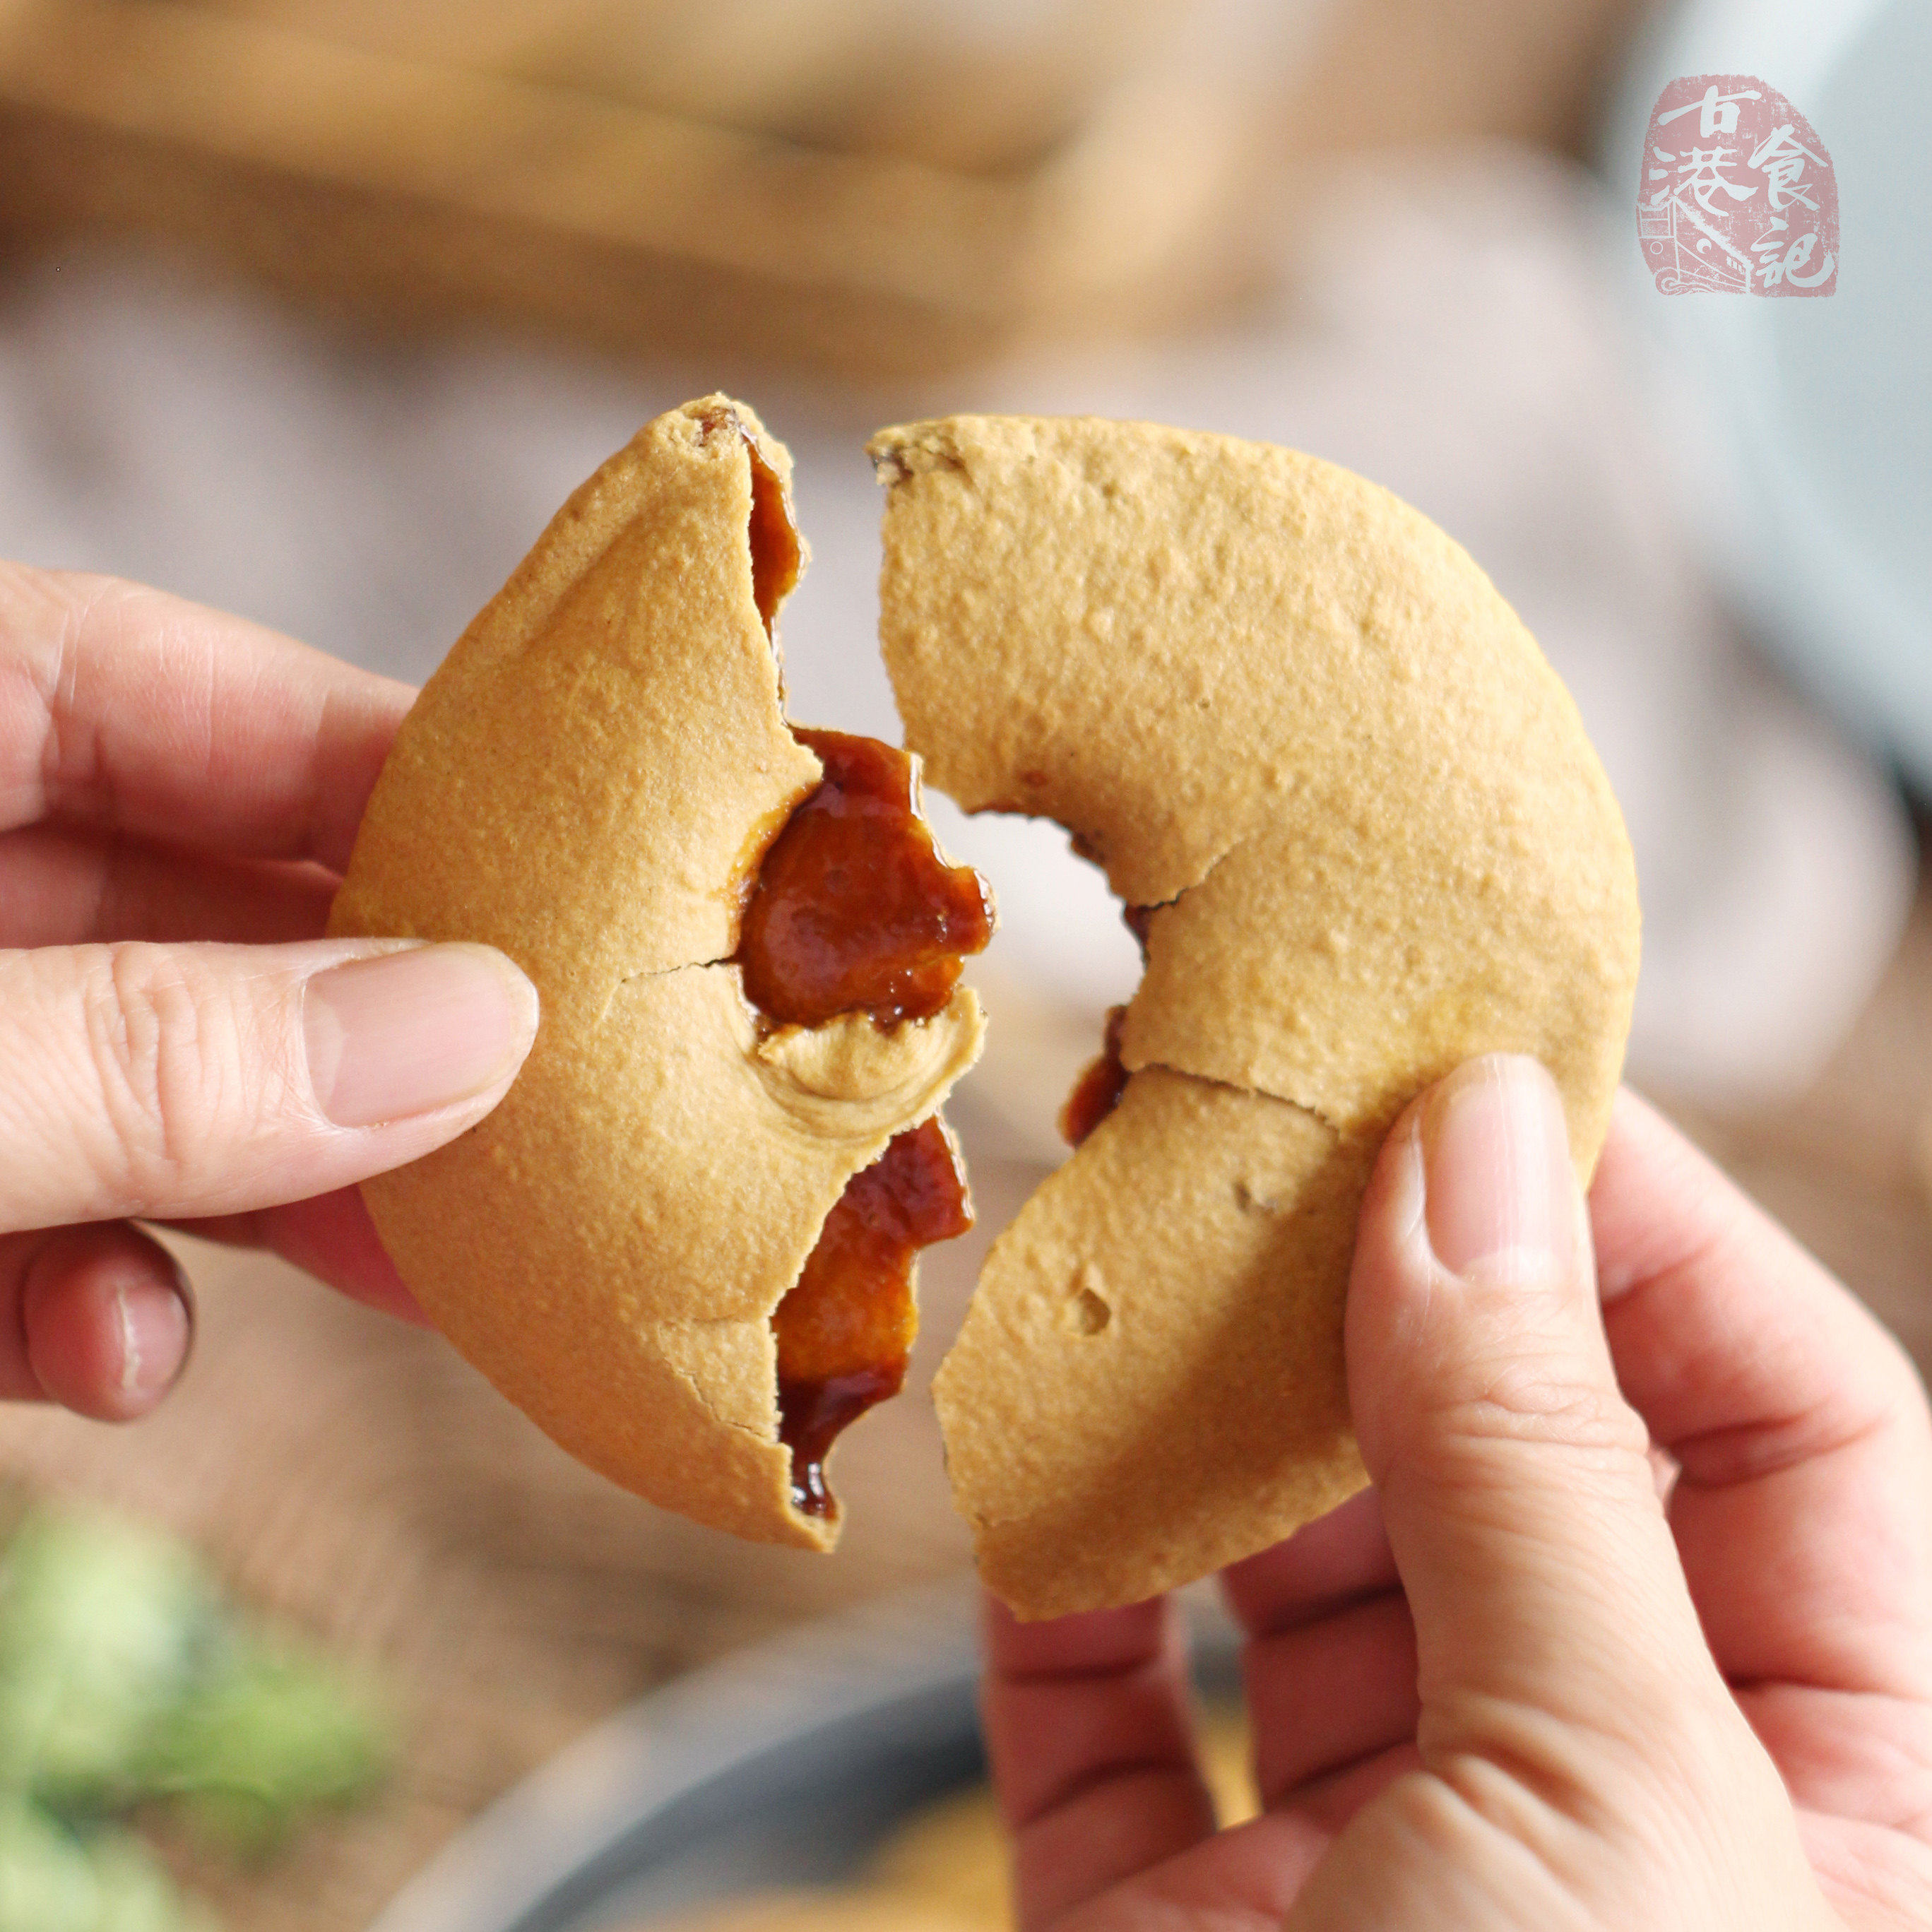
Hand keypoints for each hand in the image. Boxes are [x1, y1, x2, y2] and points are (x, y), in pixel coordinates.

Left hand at [1, 564, 536, 1419]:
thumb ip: (142, 1058)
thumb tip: (469, 1034)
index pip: (172, 688)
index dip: (384, 769)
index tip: (575, 873)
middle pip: (190, 911)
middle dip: (366, 1035)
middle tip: (552, 1117)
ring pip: (135, 1081)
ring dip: (266, 1188)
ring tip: (416, 1268)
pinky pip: (20, 1219)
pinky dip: (88, 1296)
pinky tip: (125, 1359)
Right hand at [984, 1057, 1931, 1928]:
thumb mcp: (1603, 1792)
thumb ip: (1531, 1460)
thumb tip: (1473, 1144)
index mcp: (1826, 1798)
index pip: (1795, 1431)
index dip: (1656, 1237)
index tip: (1484, 1089)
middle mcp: (1600, 1819)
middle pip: (1511, 1472)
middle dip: (1383, 1292)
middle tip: (1267, 1128)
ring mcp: (1372, 1876)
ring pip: (1297, 1576)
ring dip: (1202, 1412)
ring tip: (1128, 1245)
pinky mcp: (1162, 1930)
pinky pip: (1106, 1709)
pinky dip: (1060, 1574)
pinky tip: (1033, 1450)